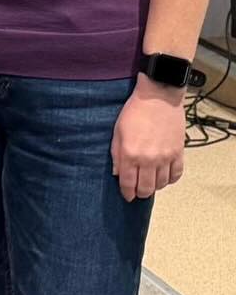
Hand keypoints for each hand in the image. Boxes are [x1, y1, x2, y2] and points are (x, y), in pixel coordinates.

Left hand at [110, 75, 185, 201]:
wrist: (158, 98)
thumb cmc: (134, 112)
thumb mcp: (117, 132)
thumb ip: (116, 154)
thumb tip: (117, 173)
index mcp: (131, 154)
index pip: (128, 183)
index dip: (127, 193)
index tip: (127, 196)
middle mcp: (149, 160)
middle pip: (146, 188)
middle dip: (140, 193)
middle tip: (138, 191)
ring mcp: (165, 157)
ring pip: (162, 184)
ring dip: (155, 187)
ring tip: (150, 183)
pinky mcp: (178, 153)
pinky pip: (177, 174)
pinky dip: (171, 180)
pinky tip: (165, 177)